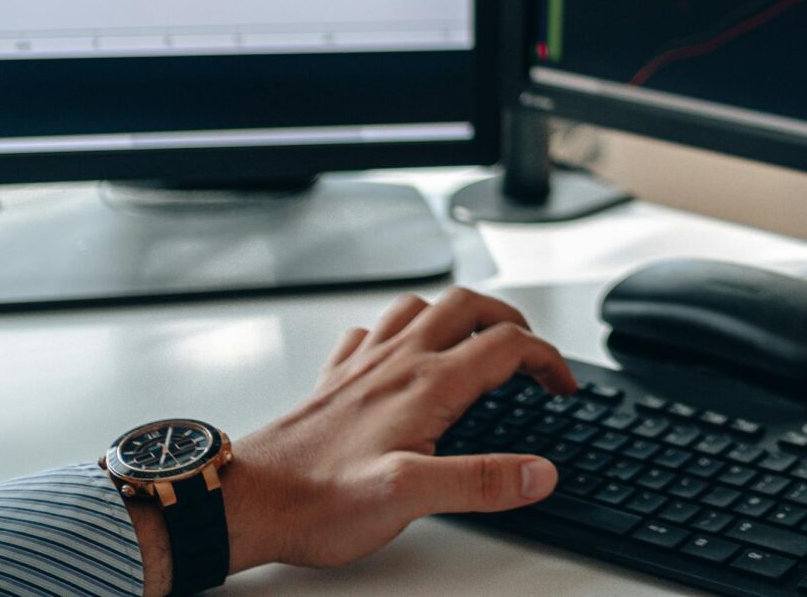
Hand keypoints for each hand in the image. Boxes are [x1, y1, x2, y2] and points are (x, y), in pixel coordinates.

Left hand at [219, 288, 578, 577]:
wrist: (245, 500)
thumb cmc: (317, 500)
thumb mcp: (410, 499)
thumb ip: (481, 482)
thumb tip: (541, 473)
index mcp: (426, 385)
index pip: (507, 347)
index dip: (547, 361)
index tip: (561, 387)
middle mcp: (397, 362)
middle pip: (469, 307)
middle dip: (510, 321)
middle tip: (529, 351)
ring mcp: (364, 365)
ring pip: (421, 306)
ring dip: (457, 312)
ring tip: (474, 335)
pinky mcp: (335, 379)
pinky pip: (371, 331)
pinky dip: (397, 330)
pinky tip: (397, 352)